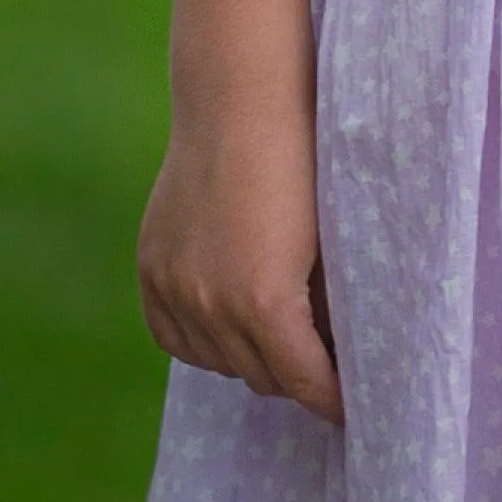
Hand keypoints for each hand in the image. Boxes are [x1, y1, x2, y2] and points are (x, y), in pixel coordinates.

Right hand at [137, 105, 343, 424]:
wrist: (241, 96)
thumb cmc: (305, 156)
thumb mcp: (328, 238)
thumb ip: (324, 302)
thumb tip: (332, 348)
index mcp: (266, 302)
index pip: (304, 381)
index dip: (331, 397)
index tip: (350, 404)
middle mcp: (213, 305)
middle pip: (260, 377)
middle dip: (295, 377)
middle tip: (322, 369)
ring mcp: (175, 287)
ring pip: (216, 361)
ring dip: (248, 358)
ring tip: (279, 340)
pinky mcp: (152, 267)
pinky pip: (172, 334)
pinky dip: (200, 339)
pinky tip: (225, 325)